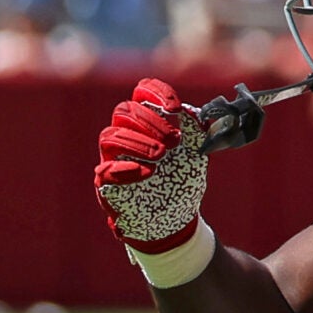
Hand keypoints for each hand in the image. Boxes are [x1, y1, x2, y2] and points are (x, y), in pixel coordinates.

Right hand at [95, 77, 207, 254]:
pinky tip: (149, 172)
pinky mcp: (107, 185)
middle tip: (174, 141)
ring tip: (161, 155)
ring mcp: (113, 159)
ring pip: (110, 137)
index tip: (175, 107)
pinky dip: (126, 168)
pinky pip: (105, 171)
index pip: (142, 93)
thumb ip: (201, 132)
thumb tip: (207, 113)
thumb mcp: (197, 154)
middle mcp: (126, 135)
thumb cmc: (181, 181)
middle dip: (150, 122)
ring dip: (137, 142)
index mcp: (147, 121)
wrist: (176, 219)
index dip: (156, 93)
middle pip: (124, 112)